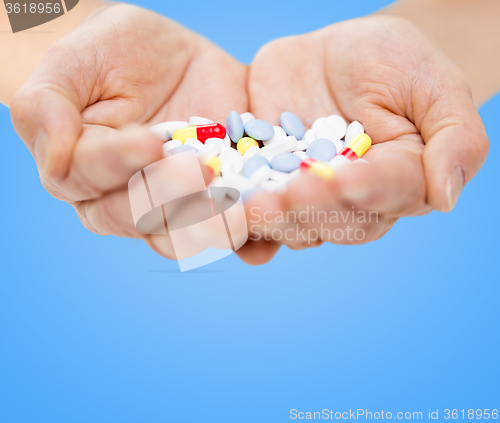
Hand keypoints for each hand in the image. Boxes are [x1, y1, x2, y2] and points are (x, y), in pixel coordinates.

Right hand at [10, 4, 246, 258]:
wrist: (156, 58)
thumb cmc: (104, 58)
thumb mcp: (70, 64)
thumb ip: (46, 107)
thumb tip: (55, 159)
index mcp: (83, 172)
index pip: (94, 177)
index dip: (121, 163)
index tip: (150, 142)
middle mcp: (126, 200)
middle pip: (143, 217)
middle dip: (172, 200)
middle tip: (202, 175)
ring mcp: (175, 204)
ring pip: (187, 233)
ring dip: (213, 228)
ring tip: (238, 212)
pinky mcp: (217, 197)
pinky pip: (230, 225)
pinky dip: (250, 236)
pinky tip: (265, 235)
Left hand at [238, 15, 488, 263]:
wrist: (339, 53)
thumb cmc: (396, 64)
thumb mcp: (433, 86)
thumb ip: (454, 138)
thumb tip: (447, 197)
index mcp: (397, 181)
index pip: (383, 195)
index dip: (362, 191)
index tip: (341, 180)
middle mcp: (351, 200)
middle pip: (333, 220)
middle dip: (306, 211)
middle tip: (279, 200)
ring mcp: (305, 194)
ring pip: (290, 222)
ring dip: (267, 220)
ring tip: (243, 208)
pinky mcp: (268, 181)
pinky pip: (252, 203)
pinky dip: (236, 211)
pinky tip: (220, 209)